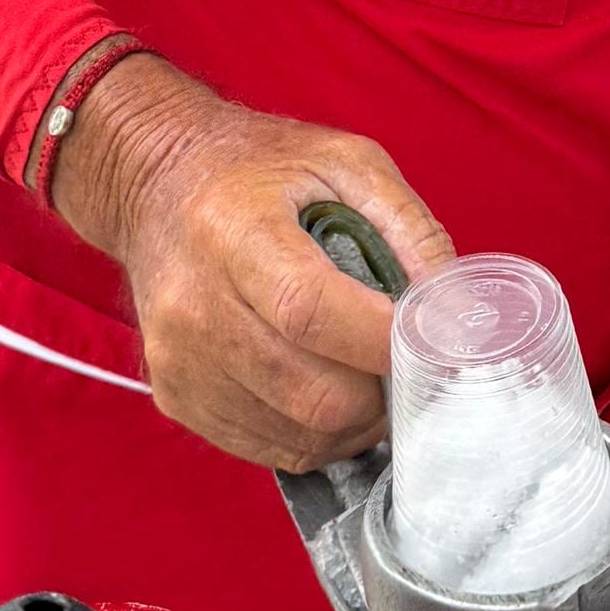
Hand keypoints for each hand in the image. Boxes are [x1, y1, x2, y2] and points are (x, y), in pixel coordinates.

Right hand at [51, 51, 454, 469]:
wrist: (155, 184)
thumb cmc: (256, 170)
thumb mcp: (344, 162)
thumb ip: (409, 228)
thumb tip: (454, 312)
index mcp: (232, 230)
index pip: (312, 312)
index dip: (382, 342)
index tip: (432, 343)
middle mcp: (194, 302)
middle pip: (311, 392)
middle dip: (380, 394)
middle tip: (402, 366)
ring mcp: (179, 359)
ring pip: (299, 434)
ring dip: (354, 422)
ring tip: (365, 375)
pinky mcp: (175, 396)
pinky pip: (269, 448)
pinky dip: (315, 434)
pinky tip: (324, 388)